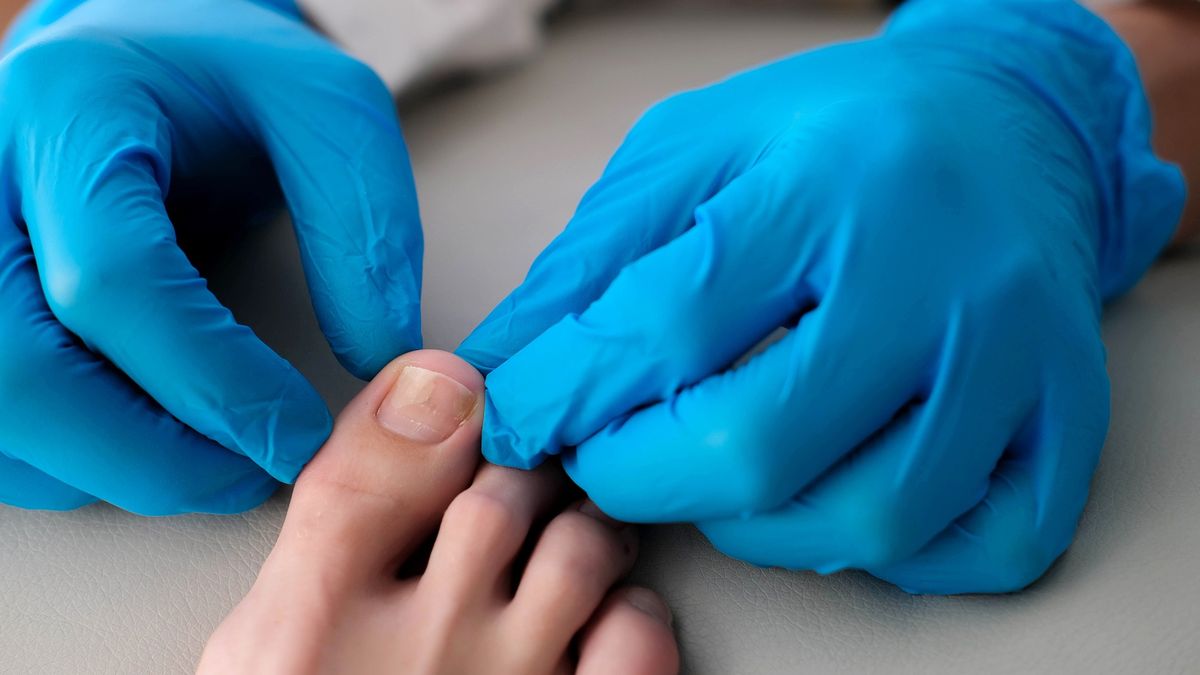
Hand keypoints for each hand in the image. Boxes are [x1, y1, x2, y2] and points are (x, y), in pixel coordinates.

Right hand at [0, 0, 420, 514]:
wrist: (149, 59)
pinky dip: (67, 463)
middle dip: (150, 454)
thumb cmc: (233, 80)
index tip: (300, 430)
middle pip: (22, 367)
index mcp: (71, 111)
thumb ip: (363, 224)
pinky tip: (151, 452)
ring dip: (107, 469)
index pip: (112, 278)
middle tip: (254, 475)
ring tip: (217, 469)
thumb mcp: (327, 112)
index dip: (214, 380)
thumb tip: (379, 360)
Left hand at [459, 0, 1184, 592]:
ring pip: (870, 518)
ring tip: (712, 470)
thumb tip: (505, 372)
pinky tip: (832, 494)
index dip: (566, 395)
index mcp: (826, 183)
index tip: (521, 419)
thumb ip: (590, 262)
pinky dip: (892, 552)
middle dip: (640, 478)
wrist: (1003, 120)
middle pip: (759, 445)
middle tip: (604, 457)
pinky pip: (986, 546)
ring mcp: (1017, 355)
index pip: (667, 327)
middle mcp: (935, 274)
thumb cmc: (836, 133)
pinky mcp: (1067, 413)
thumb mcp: (691, 151)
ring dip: (753, 525)